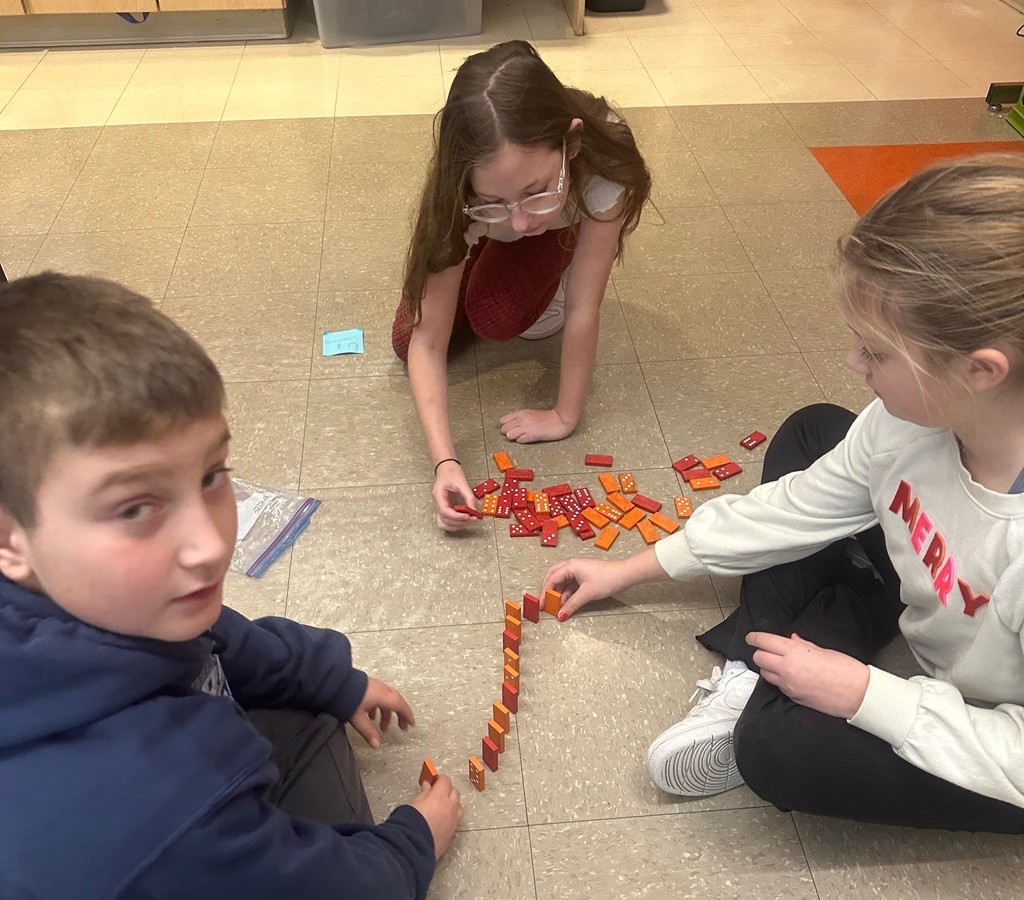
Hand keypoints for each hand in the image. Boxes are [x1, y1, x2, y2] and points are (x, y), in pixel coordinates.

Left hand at [349, 676, 414, 748]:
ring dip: (387, 712)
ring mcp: (375, 685)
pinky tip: (371, 715)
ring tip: (382, 726)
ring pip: (387, 699)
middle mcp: (382, 689)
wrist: (335, 681)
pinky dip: (379, 706)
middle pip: (396, 702)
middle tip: (401, 726)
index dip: (407, 715)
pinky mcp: (368, 684)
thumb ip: (368, 731)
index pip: (400, 706)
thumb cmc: (347, 698)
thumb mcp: (358, 718)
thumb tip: (377, 744)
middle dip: (400, 715)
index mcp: (383, 696)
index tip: (411, 724)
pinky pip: (379, 696)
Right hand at [408, 774, 462, 859]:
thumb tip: (427, 787)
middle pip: (454, 792)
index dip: (440, 779)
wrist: (411, 847)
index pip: (445, 781)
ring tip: (441, 806)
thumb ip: (423, 794)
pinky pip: (455, 821)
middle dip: (447, 790)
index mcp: (440, 797)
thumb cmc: (409, 824)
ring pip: (458, 807)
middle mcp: (450, 808)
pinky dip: (451, 817)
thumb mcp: (414, 803)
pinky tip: (441, 820)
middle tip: (436, 792)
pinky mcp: (451, 834)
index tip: (434, 780)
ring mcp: (453, 822)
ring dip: (452, 804)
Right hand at [432, 461, 476, 532]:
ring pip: (444, 524)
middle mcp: (437, 503)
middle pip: (445, 520)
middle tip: (473, 518)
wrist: (446, 467)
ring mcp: (439, 507)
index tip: (468, 516)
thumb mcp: (462, 482)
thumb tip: (474, 510)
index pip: (445, 511)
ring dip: (457, 525)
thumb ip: (468, 497)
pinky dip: (455, 524)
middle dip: (460, 522)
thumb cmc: (451, 472)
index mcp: (438, 495)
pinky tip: (464, 520)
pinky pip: (446, 521)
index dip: (457, 516)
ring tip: (469, 520)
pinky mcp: (444, 508)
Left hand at [499, 408, 575, 443]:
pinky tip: (528, 438)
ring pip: (509, 435)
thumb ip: (520, 417)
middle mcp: (521, 419)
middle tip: (516, 434)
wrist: (560, 420)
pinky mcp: (532, 435)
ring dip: (514, 437)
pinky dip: (522, 441)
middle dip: (508, 433)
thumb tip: (511, 424)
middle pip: (504, 429)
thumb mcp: (530, 413)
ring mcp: (526, 427)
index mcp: (521, 413)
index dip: (505, 426)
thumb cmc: (547, 418)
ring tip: (521, 436)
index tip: (511, 428)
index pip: (503, 420)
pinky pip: (519, 440)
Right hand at [542, 557, 630, 619]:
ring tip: (558, 606)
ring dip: (559, 594)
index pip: (552, 579)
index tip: (542, 604)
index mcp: (571, 565)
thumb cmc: (608, 578)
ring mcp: (579, 571)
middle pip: (554, 577)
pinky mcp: (585, 577)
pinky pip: (571, 585)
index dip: (545, 592)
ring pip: (563, 582)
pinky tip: (567, 603)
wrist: (624, 575)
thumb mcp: (587, 594)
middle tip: (546, 602)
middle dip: (549, 590)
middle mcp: (573, 566)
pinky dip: (568, 594)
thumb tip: (561, 614)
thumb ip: (572, 604)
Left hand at [747, 632, 869, 718]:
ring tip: (779, 663)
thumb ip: (803, 644)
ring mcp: (789, 685)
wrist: (859, 695)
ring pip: (765, 673)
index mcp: (795, 652)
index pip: (764, 642)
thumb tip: (792, 638)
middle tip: (766, 649)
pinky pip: (778, 686)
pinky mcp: (793, 698)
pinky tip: (790, 676)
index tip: (750, 637)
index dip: (754, 638)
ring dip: (768, 667)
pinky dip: (779, 680)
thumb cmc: (846, 670)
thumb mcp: (824, 650)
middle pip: (759, 658)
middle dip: (760, 652)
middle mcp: (787, 668)